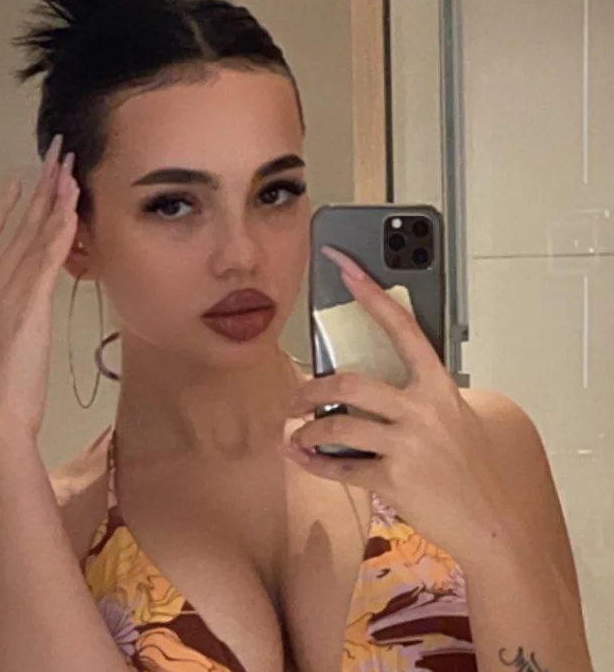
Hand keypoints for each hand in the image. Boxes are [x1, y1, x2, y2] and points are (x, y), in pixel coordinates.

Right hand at [0, 135, 78, 441]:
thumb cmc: (5, 384)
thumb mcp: (11, 339)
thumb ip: (21, 312)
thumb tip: (35, 300)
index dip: (2, 207)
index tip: (18, 182)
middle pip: (18, 224)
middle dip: (38, 187)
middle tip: (55, 155)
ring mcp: (9, 292)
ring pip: (33, 234)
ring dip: (52, 198)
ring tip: (66, 167)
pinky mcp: (28, 304)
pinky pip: (45, 259)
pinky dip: (58, 232)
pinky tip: (71, 209)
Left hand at [284, 246, 510, 562]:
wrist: (492, 522)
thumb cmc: (471, 466)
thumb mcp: (455, 417)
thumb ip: (419, 395)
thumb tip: (371, 384)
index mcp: (439, 386)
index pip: (402, 327)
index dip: (372, 294)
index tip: (345, 266)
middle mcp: (423, 409)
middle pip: (350, 382)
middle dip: (310, 389)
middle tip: (296, 397)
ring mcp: (408, 445)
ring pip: (337, 425)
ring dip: (306, 429)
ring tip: (296, 434)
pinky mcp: (394, 480)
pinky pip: (339, 467)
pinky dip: (313, 463)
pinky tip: (300, 457)